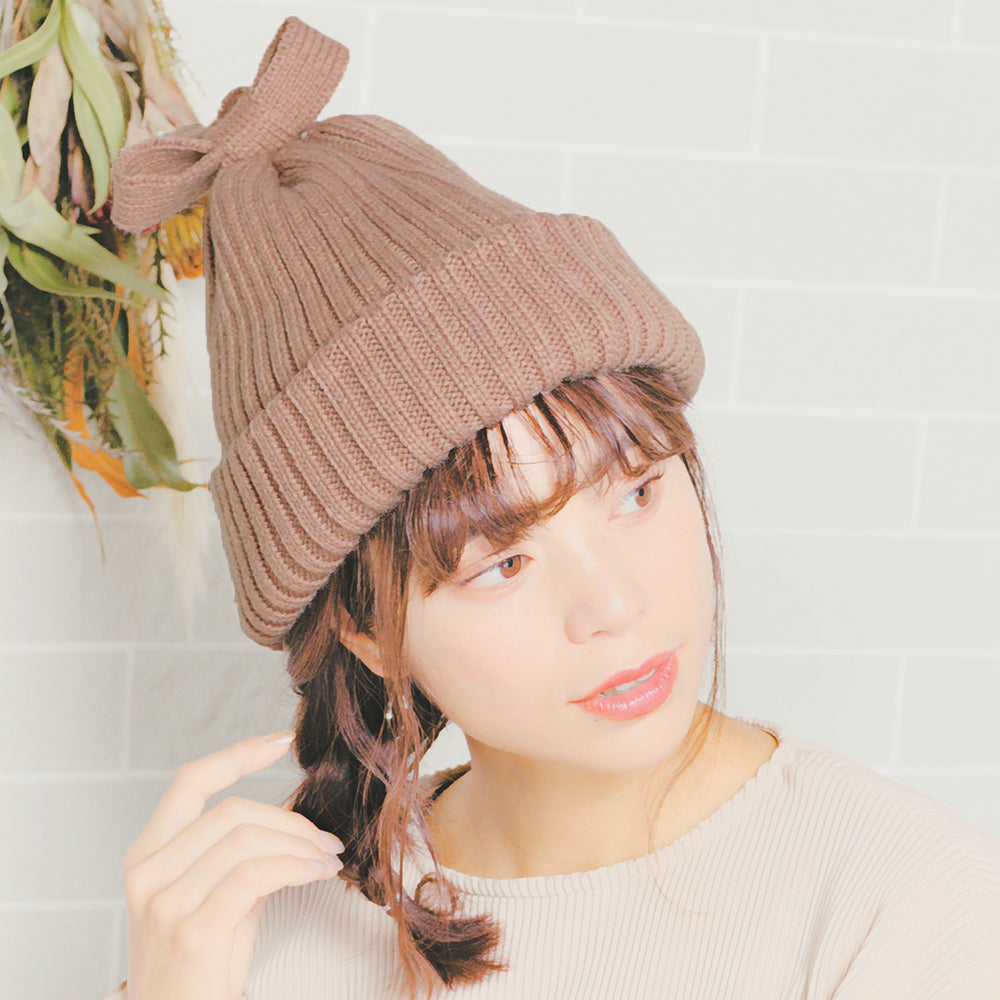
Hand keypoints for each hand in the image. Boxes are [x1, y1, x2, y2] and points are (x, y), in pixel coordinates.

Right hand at [121, 733, 343, 999]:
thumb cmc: (199, 968)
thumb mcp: (211, 899)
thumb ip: (237, 856)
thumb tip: (291, 824)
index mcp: (147, 856)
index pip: (190, 782)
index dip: (238, 754)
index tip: (281, 741)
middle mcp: (148, 874)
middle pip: (233, 811)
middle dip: (292, 820)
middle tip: (326, 841)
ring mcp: (165, 903)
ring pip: (248, 839)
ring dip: (301, 845)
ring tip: (326, 860)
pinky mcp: (193, 932)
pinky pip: (255, 875)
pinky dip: (296, 866)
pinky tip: (315, 874)